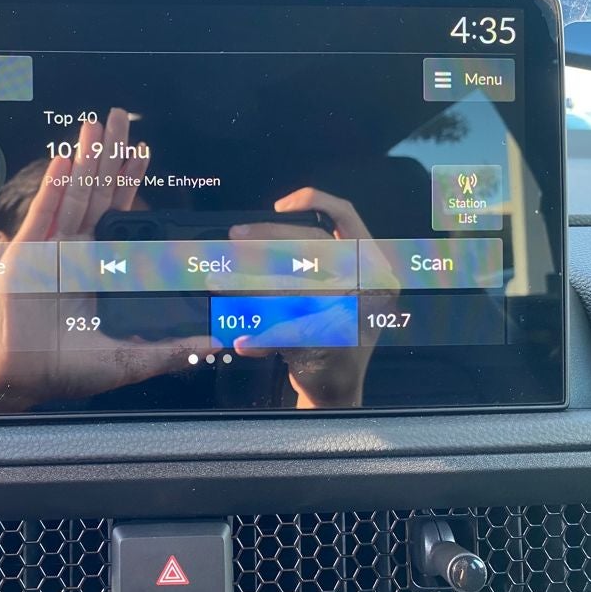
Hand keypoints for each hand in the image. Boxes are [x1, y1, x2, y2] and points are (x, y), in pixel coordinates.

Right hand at [0, 109, 216, 405]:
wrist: (23, 377)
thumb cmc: (71, 366)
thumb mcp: (131, 358)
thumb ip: (172, 349)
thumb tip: (217, 344)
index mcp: (100, 264)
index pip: (120, 212)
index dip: (130, 180)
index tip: (143, 151)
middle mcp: (76, 249)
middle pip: (97, 192)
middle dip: (108, 154)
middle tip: (119, 116)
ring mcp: (51, 250)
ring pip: (72, 195)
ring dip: (84, 160)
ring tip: (93, 125)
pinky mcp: (27, 258)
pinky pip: (42, 217)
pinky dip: (52, 190)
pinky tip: (63, 163)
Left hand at [228, 187, 397, 408]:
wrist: (338, 390)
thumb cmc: (331, 332)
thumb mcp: (335, 289)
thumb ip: (313, 260)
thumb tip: (253, 235)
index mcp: (373, 264)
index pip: (347, 217)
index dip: (316, 201)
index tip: (278, 205)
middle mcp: (371, 285)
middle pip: (310, 246)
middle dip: (264, 240)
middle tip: (231, 238)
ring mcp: (355, 314)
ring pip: (290, 290)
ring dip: (246, 285)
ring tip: (217, 280)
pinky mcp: (333, 345)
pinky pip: (286, 333)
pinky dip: (261, 338)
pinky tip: (241, 341)